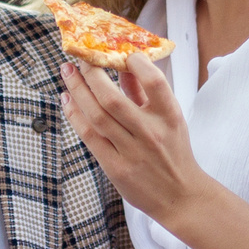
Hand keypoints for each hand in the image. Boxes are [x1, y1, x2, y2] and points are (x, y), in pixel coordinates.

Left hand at [59, 53, 209, 223]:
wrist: (181, 197)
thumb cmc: (174, 153)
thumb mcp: (170, 120)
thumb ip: (146, 94)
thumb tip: (123, 65)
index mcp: (170, 117)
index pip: (154, 82)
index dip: (136, 63)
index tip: (120, 52)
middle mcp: (151, 133)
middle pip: (113, 98)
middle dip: (91, 73)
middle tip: (79, 57)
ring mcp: (132, 152)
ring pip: (97, 115)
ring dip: (77, 90)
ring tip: (67, 73)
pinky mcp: (116, 168)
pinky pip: (90, 137)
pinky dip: (75, 115)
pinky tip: (67, 100)